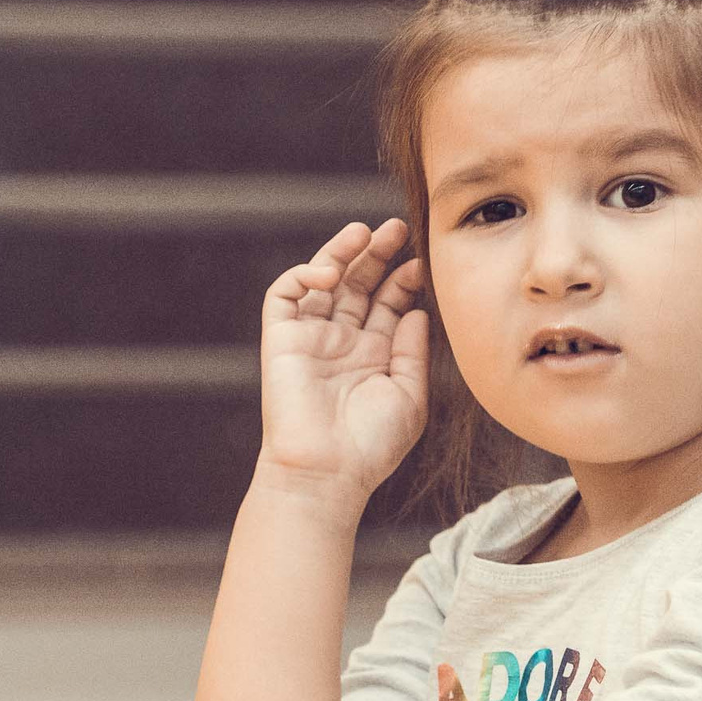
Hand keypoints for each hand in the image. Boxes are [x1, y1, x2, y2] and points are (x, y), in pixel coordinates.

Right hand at [258, 220, 429, 499]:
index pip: (387, 305)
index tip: (421, 265)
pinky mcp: (280, 339)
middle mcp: (341, 343)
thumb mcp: (409, 395)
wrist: (326, 472)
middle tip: (398, 228)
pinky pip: (285, 294)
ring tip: (364, 231)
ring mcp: (310, 338)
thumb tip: (416, 310)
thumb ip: (413, 351)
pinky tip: (331, 272)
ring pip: (322, 280)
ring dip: (342, 252)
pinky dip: (305, 274)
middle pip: (358, 285)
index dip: (402, 280)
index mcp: (373, 356)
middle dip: (376, 254)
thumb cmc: (371, 445)